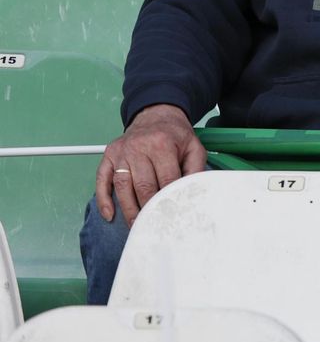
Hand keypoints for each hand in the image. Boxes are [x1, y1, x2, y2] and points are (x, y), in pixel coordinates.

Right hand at [94, 104, 205, 224]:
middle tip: (155, 226)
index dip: (170, 200)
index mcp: (162, 144)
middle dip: (149, 209)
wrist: (156, 115)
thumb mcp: (193, 147)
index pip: (166, 179)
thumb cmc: (175, 135)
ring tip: (136, 225)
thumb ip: (195, 169)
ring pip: (122, 186)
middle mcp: (139, 147)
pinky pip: (102, 179)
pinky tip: (109, 215)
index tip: (173, 217)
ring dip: (128, 209)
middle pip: (143, 186)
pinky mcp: (109, 155)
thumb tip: (192, 193)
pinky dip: (103, 199)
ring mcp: (122, 152)